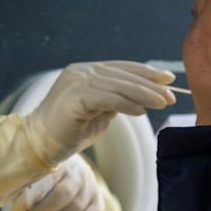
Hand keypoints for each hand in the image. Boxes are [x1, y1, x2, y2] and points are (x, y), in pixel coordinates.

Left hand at [12, 157, 103, 210]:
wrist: (65, 170)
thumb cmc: (41, 174)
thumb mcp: (31, 173)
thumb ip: (25, 185)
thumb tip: (18, 207)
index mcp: (59, 159)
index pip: (47, 178)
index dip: (32, 196)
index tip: (15, 210)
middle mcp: (78, 170)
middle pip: (62, 195)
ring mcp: (90, 185)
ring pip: (75, 207)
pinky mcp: (97, 199)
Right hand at [23, 62, 174, 164]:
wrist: (39, 143)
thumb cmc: (69, 131)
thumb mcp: (99, 111)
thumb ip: (116, 100)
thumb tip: (143, 97)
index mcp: (86, 71)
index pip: (122, 68)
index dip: (146, 72)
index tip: (168, 78)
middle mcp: (81, 71)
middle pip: (123, 75)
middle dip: (150, 85)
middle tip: (171, 95)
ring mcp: (76, 81)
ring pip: (118, 85)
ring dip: (144, 95)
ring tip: (163, 103)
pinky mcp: (74, 97)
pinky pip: (107, 98)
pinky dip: (126, 104)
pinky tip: (141, 112)